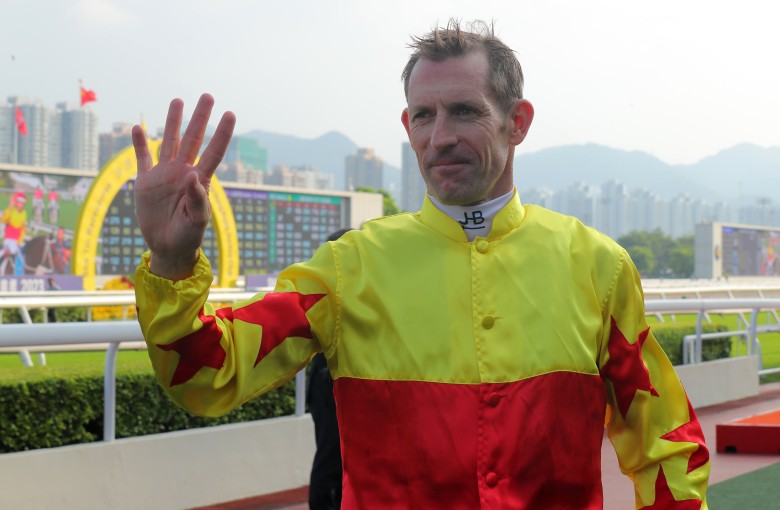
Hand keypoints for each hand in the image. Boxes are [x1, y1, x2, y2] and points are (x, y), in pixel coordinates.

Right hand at [132, 93, 235, 279]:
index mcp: (200, 180)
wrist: (168, 247)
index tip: (230, 114)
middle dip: (200, 118)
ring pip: (170, 141)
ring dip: (173, 122)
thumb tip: (193, 175)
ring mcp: (165, 174)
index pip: (213, 152)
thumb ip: (197, 200)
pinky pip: (142, 158)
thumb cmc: (188, 235)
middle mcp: (183, 171)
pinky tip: (138, 128)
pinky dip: (139, 144)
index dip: (222, 133)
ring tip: (178, 101)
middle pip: (194, 139)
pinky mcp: (146, 181)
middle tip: (207, 95)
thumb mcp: (197, 221)